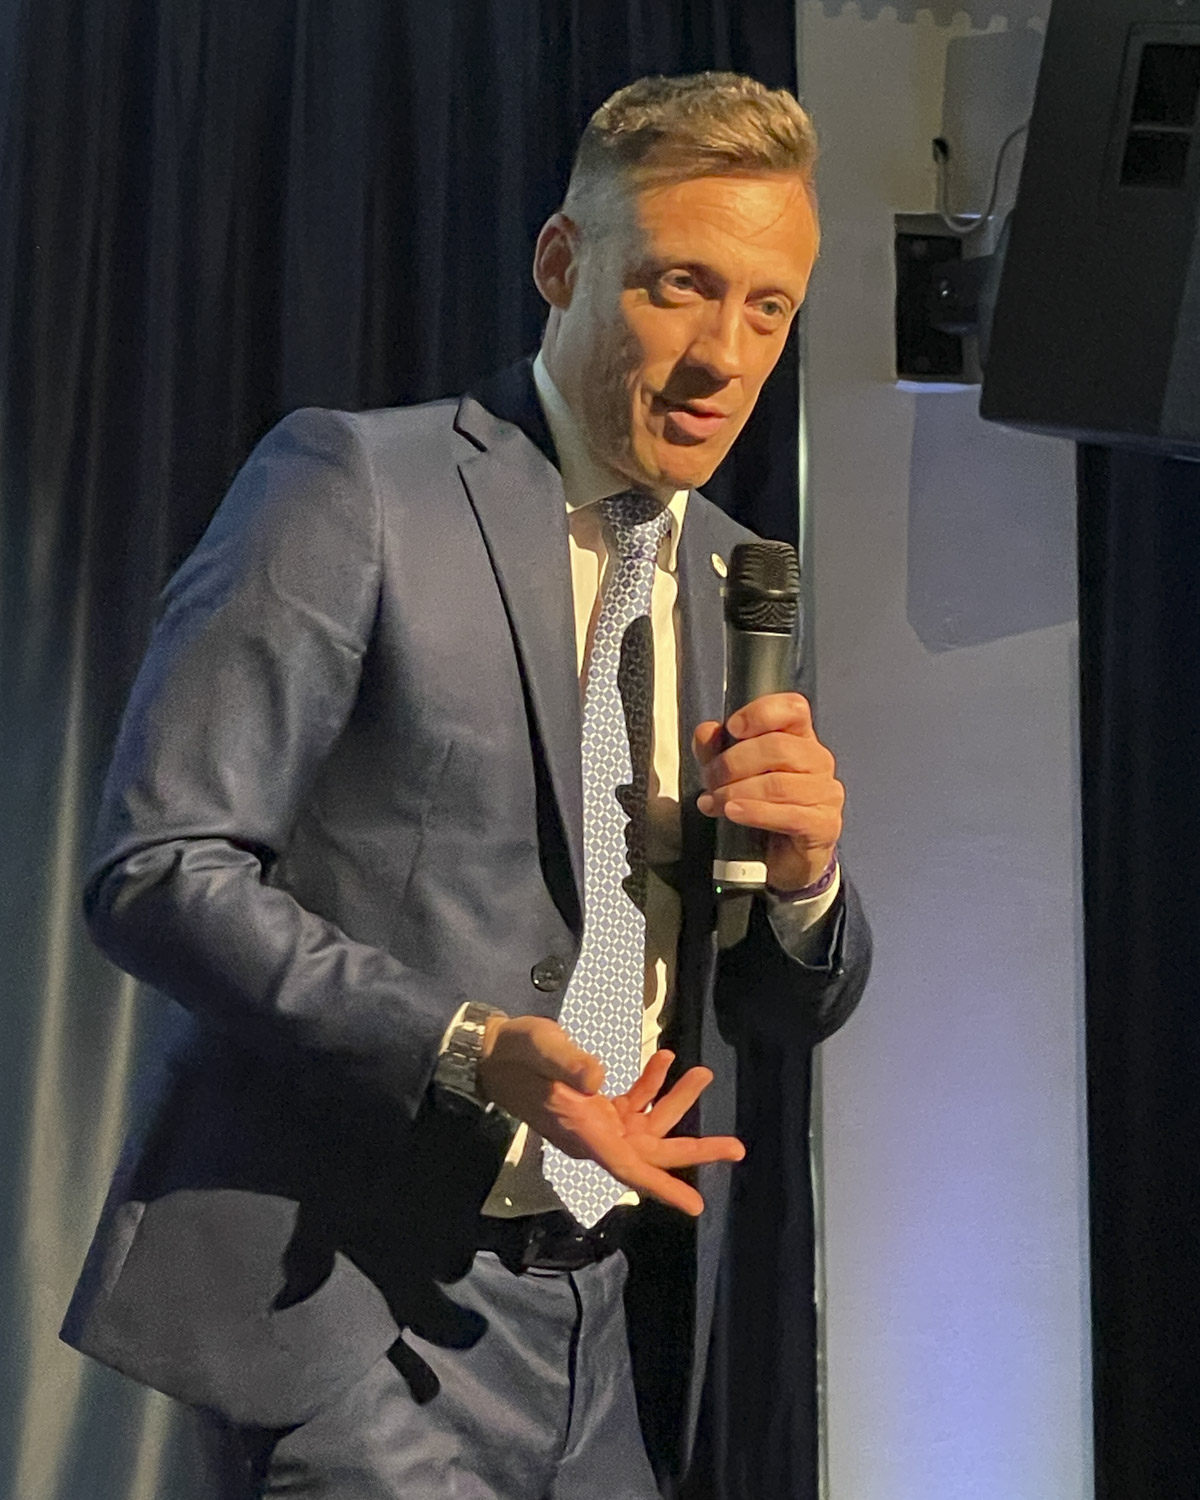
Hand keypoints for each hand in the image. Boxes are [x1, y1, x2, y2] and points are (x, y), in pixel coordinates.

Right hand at [476, 1017, 743, 1215]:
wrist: (494, 1054)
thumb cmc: (517, 1054)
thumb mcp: (543, 1050)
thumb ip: (569, 1063)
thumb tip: (599, 1075)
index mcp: (584, 1132)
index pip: (630, 1167)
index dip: (665, 1187)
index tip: (696, 1207)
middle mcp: (596, 1135)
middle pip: (652, 1152)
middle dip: (694, 1147)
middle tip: (737, 1147)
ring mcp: (597, 1122)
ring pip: (649, 1124)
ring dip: (677, 1100)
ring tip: (702, 1071)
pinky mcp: (596, 1106)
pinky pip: (634, 1104)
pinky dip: (651, 1085)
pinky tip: (663, 1058)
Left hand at [693, 692, 843, 891]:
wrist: (784, 862)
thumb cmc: (762, 811)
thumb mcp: (732, 776)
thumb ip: (717, 752)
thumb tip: (706, 731)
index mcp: (800, 740)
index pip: (793, 709)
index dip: (762, 713)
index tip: (732, 728)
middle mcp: (818, 761)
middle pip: (778, 747)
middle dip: (733, 762)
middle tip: (710, 780)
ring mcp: (826, 793)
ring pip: (778, 783)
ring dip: (736, 791)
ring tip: (713, 802)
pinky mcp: (824, 825)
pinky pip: (788, 814)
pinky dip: (755, 812)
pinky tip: (733, 813)